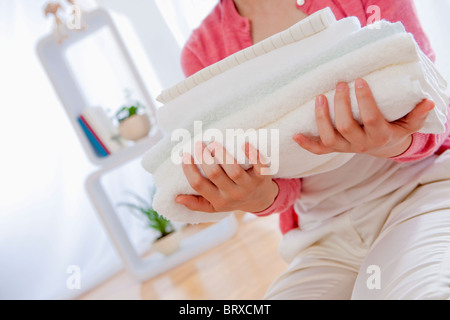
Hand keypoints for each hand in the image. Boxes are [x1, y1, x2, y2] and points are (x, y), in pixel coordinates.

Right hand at [175, 142, 278, 212]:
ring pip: (234, 171)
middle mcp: (233, 194)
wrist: (261, 200)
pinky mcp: (263, 177)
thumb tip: (177, 198)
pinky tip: (244, 143)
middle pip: (215, 174)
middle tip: (200, 143)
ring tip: (214, 143)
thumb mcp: (215, 206)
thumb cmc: (233, 199)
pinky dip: (253, 154)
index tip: (185, 155)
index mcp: (218, 200)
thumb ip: (196, 203)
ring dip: (223, 154)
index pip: (198, 185)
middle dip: (205, 157)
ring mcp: (249, 186)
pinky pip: (260, 166)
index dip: (189, 170)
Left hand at [293, 78, 434, 157]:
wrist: (383, 147)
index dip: (366, 101)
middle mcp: (361, 143)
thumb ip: (417, 114)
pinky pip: (318, 150)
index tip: (361, 81)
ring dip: (321, 118)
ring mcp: (346, 147)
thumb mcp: (409, 124)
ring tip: (319, 97)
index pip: (372, 118)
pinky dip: (306, 144)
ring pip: (330, 137)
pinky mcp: (335, 149)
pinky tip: (295, 135)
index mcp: (380, 135)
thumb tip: (428, 101)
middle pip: (346, 126)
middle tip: (340, 84)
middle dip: (341, 105)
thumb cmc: (395, 129)